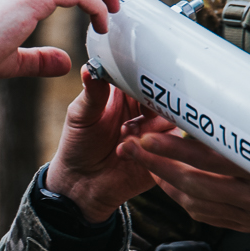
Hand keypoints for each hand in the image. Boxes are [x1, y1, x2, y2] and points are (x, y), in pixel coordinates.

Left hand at [44, 67, 157, 221]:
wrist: (81, 183)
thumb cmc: (78, 144)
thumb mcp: (80, 116)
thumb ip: (92, 93)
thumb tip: (90, 67)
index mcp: (127, 94)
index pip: (145, 77)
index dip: (145, 79)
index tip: (140, 84)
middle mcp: (145, 111)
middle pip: (165, 98)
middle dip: (152, 105)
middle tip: (136, 115)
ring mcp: (156, 133)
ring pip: (170, 122)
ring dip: (148, 129)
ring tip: (123, 137)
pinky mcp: (163, 156)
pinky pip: (170, 149)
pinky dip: (148, 150)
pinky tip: (125, 154)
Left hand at [118, 117, 249, 231]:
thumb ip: (245, 125)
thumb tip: (212, 102)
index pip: (208, 158)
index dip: (175, 149)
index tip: (148, 138)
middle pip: (193, 181)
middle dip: (157, 164)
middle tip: (133, 147)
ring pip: (195, 200)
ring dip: (166, 182)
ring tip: (146, 162)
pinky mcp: (246, 223)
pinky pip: (206, 214)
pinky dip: (183, 199)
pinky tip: (170, 184)